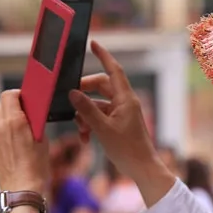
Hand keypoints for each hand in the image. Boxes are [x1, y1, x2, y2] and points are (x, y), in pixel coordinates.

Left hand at [0, 90, 49, 193]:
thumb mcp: (43, 138)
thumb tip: (31, 112)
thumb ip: (34, 121)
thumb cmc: (36, 166)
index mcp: (13, 121)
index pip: (9, 95)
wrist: (23, 189)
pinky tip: (14, 145)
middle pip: (1, 105)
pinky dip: (3, 134)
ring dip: (8, 120)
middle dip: (13, 106)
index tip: (26, 100)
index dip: (19, 95)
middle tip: (26, 115)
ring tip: (21, 133)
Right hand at [70, 41, 174, 204]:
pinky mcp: (118, 124)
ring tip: (80, 130)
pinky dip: (91, 124)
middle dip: (84, 93)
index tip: (94, 44)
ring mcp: (122, 113)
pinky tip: (85, 138)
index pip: (114, 70)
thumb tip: (73, 93)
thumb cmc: (128, 149)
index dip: (103, 56)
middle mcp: (125, 103)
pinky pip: (101, 117)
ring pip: (98, 104)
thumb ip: (87, 110)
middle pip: (101, 87)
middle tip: (70, 99)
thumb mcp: (103, 129)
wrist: (142, 168)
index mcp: (125, 99)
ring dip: (86, 114)